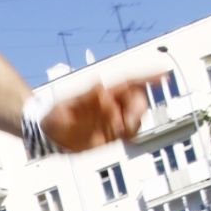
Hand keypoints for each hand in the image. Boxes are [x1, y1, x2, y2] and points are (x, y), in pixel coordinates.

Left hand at [41, 74, 164, 153]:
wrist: (46, 134)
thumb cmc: (52, 115)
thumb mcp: (66, 104)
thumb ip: (83, 94)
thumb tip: (99, 83)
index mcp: (102, 91)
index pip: (129, 80)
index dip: (147, 76)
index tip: (164, 73)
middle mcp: (109, 102)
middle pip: (136, 99)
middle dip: (139, 108)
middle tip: (129, 121)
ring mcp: (111, 117)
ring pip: (135, 117)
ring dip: (134, 123)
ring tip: (120, 132)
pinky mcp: (110, 133)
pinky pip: (128, 132)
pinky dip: (129, 134)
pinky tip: (120, 137)